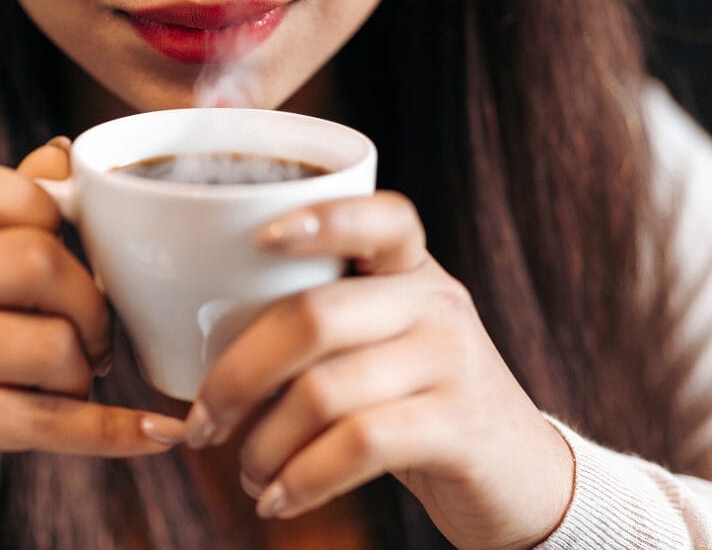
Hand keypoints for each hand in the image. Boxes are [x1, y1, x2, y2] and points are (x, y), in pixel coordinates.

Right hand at [0, 138, 184, 538]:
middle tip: (95, 341)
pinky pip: (51, 420)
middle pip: (37, 260)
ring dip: (85, 375)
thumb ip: (4, 223)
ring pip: (51, 344)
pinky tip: (156, 436)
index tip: (68, 248)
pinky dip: (115, 432)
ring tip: (71, 387)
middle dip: (91, 306)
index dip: (43, 207)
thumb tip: (62, 149)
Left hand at [184, 191, 572, 548]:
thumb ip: (320, 324)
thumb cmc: (416, 398)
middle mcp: (436, 302)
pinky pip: (358, 444)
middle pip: (314, 316)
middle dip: (236, 377)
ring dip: (263, 445)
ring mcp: (451, 361)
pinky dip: (302, 479)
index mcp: (410, 268)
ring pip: (325, 390)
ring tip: (247, 472)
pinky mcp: (458, 427)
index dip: (322, 218)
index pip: (380, 217)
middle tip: (204, 423)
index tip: (258, 238)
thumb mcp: (384, 340)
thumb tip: (197, 349)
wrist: (520, 472)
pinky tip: (278, 500)